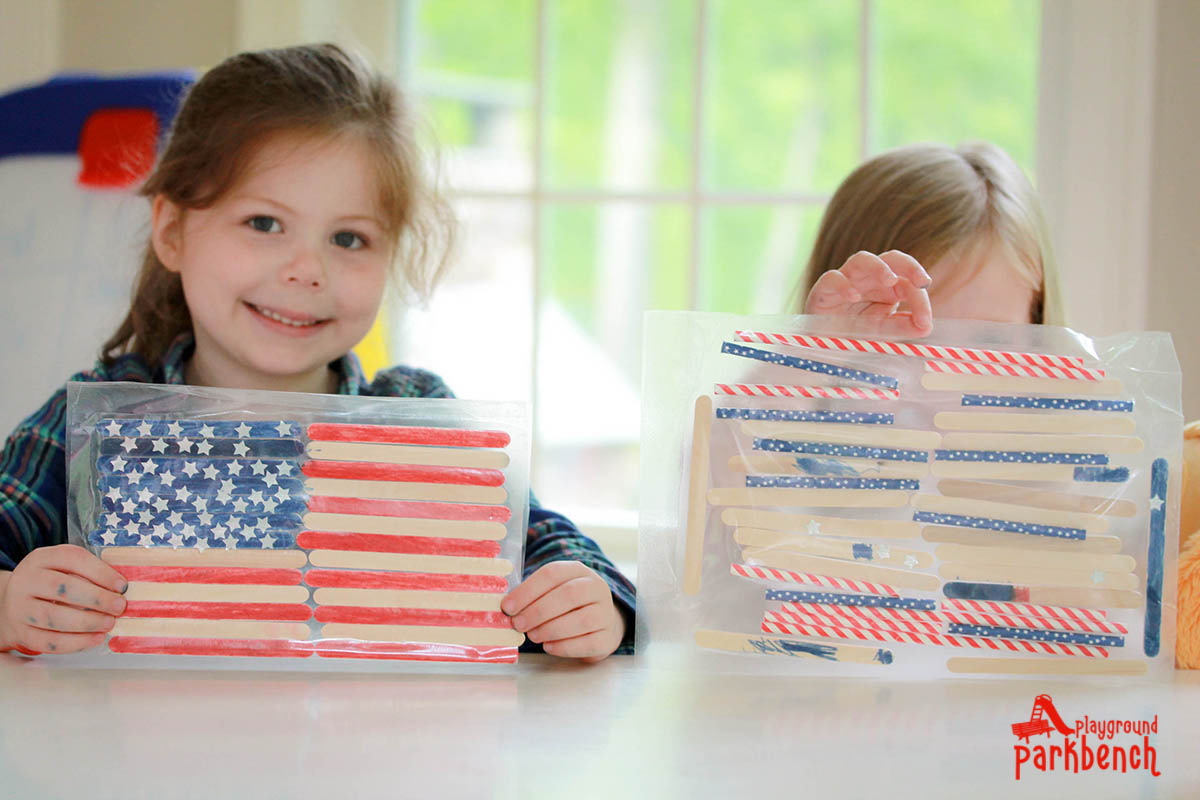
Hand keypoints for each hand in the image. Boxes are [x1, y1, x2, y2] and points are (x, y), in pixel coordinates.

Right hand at [0, 544, 127, 654]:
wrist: (13, 602)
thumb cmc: (52, 582)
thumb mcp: (65, 567)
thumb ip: (90, 573)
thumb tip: (122, 589)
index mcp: (42, 558)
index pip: (72, 559)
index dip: (100, 572)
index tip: (122, 586)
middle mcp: (26, 580)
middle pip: (62, 588)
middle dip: (96, 599)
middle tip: (120, 607)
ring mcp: (20, 607)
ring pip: (53, 617)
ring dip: (87, 623)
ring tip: (110, 623)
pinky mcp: (21, 632)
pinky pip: (48, 641)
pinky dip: (76, 642)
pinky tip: (96, 638)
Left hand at [501, 561, 625, 661]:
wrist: (600, 624)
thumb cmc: (566, 606)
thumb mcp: (552, 592)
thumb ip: (532, 596)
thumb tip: (506, 608)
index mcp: (578, 570)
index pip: (553, 573)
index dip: (528, 590)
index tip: (507, 607)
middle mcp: (596, 588)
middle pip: (568, 595)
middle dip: (538, 611)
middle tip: (518, 624)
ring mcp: (605, 613)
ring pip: (581, 619)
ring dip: (551, 629)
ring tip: (532, 636)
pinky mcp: (608, 638)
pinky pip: (588, 643)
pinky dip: (564, 646)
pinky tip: (548, 646)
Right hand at [805, 250, 933, 336]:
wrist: (820, 344)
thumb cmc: (851, 333)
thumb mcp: (882, 331)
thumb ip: (902, 327)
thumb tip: (925, 326)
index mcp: (886, 286)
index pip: (907, 280)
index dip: (919, 297)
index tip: (925, 321)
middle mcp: (868, 278)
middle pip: (890, 258)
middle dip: (909, 265)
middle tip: (921, 282)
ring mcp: (845, 280)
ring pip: (861, 259)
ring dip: (878, 267)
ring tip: (890, 280)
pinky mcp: (823, 290)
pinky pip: (832, 278)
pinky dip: (843, 284)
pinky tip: (853, 296)